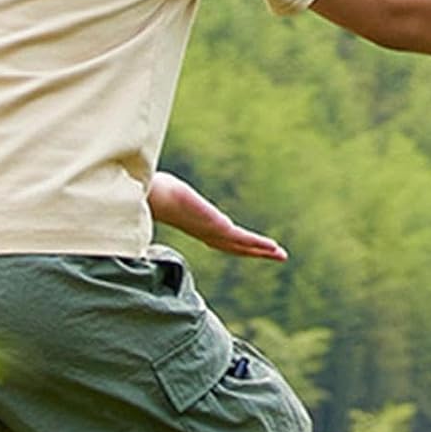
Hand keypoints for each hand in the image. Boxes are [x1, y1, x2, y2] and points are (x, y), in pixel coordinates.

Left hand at [147, 172, 287, 261]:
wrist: (149, 194)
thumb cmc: (151, 189)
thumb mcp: (165, 187)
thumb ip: (165, 186)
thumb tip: (152, 175)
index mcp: (194, 224)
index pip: (220, 238)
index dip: (238, 244)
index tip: (250, 246)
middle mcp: (204, 231)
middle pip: (235, 246)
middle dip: (255, 252)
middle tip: (276, 256)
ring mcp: (212, 231)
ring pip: (242, 246)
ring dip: (262, 252)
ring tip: (281, 256)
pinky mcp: (217, 227)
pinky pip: (243, 239)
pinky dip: (259, 245)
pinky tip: (273, 248)